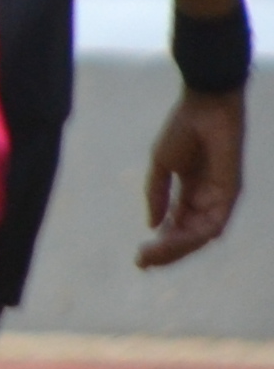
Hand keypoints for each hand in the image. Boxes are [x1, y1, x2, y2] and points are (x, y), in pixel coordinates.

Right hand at [140, 88, 244, 269]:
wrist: (204, 106)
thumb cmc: (183, 129)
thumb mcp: (161, 165)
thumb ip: (157, 195)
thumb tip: (151, 225)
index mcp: (191, 192)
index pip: (177, 227)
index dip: (159, 244)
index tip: (138, 257)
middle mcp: (207, 200)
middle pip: (188, 237)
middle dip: (165, 252)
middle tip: (141, 262)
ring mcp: (220, 198)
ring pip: (200, 236)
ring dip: (176, 248)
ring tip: (150, 253)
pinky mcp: (230, 193)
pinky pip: (212, 224)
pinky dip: (192, 235)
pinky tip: (170, 239)